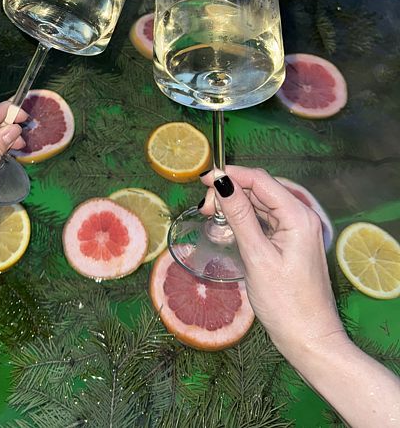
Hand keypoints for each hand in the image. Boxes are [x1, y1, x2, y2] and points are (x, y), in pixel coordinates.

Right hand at [200, 166, 345, 363]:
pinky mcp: (292, 243)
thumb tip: (222, 183)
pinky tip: (230, 226)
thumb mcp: (257, 256)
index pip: (261, 180)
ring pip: (262, 204)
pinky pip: (266, 220)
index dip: (231, 174)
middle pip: (261, 190)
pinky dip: (246, 218)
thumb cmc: (285, 303)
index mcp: (298, 216)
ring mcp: (298, 230)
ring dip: (236, 205)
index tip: (204, 180)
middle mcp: (302, 216)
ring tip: (211, 215)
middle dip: (231, 191)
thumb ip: (239, 216)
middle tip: (204, 208)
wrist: (311, 341)